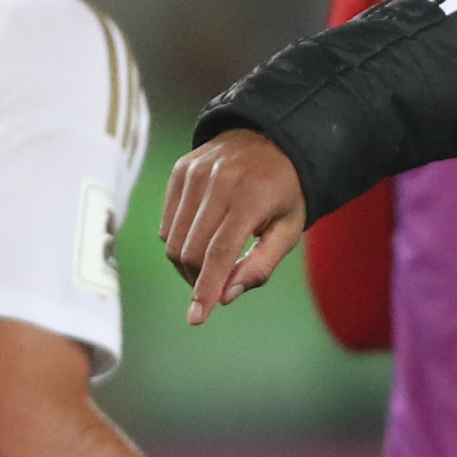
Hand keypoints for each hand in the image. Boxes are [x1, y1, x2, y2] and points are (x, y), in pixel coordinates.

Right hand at [162, 129, 308, 324]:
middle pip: (191, 250)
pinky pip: (167, 222)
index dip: (206, 289)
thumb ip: (261, 265)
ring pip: (173, 240)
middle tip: (216, 286)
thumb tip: (226, 296)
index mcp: (253, 196)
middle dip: (200, 279)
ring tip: (211, 264)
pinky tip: (201, 239)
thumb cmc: (284, 192)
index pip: (220, 253)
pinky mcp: (180, 171)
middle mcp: (220, 181)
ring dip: (187, 264)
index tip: (197, 318)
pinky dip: (179, 242)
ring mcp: (196, 173)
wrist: (271, 138)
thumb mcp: (289, 229)